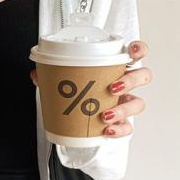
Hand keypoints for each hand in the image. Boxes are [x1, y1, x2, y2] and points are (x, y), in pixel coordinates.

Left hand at [29, 40, 151, 137]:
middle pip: (143, 76)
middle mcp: (125, 84)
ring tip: (105, 115)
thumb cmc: (80, 91)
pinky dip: (119, 129)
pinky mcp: (122, 122)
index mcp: (115, 68)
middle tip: (112, 87)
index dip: (138, 49)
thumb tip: (37, 74)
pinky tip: (107, 130)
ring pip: (138, 104)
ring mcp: (125, 103)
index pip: (136, 53)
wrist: (77, 117)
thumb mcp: (65, 80)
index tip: (131, 51)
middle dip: (132, 80)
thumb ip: (51, 75)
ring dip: (123, 109)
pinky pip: (128, 127)